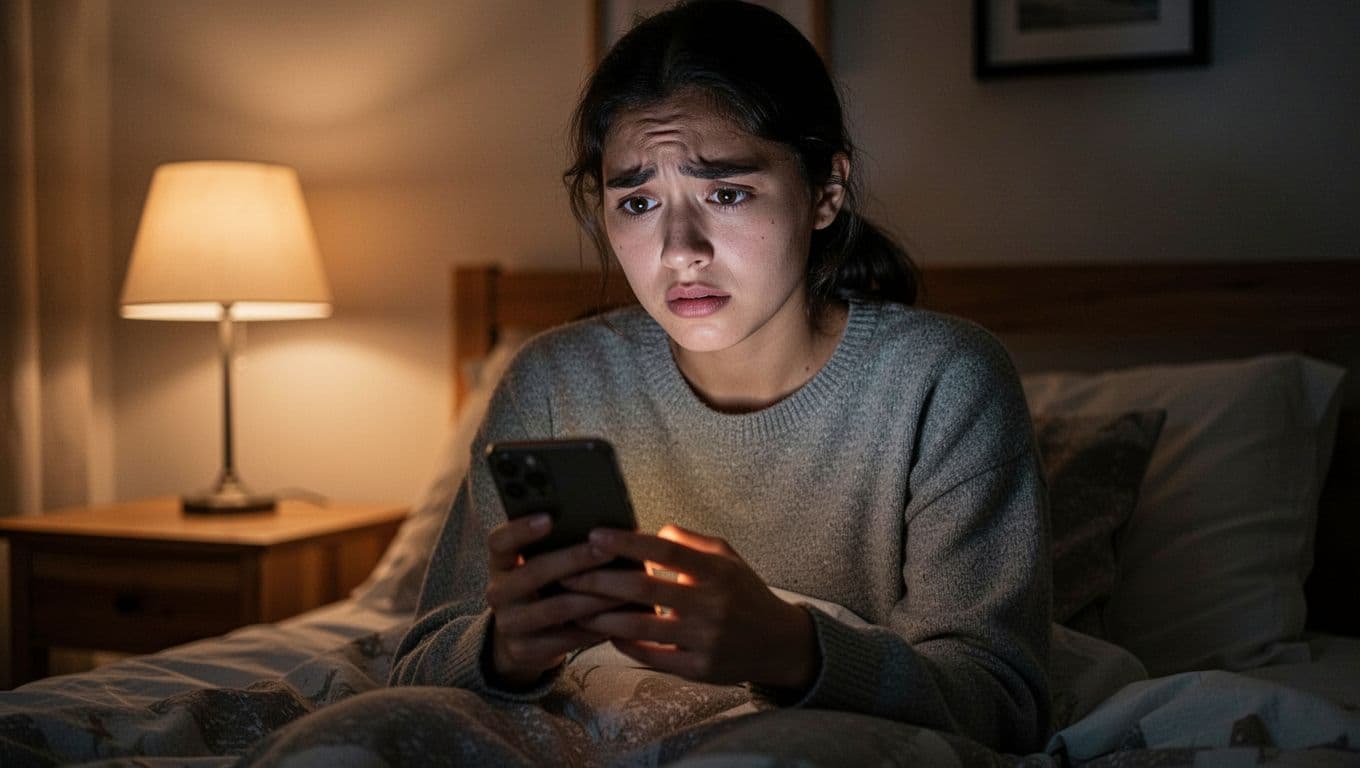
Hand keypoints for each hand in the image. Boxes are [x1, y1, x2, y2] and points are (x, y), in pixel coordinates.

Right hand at [484, 514, 626, 686]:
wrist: (522, 639)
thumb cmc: (544, 588)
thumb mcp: (539, 565)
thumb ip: (559, 546)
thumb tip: (605, 528)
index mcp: (500, 563)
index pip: (500, 541)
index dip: (521, 529)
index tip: (549, 518)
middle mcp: (498, 592)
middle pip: (534, 572)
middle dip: (575, 559)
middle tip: (608, 550)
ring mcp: (509, 624)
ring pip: (556, 608)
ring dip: (595, 597)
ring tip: (626, 587)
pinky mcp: (525, 650)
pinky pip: (567, 638)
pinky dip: (597, 626)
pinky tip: (620, 617)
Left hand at [563, 524, 818, 689]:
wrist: (778, 643)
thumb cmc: (744, 593)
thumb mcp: (727, 557)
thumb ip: (688, 541)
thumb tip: (648, 532)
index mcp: (715, 571)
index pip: (664, 550)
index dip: (627, 542)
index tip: (594, 536)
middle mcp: (710, 604)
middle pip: (643, 588)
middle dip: (598, 580)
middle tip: (567, 574)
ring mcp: (703, 639)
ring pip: (639, 627)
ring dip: (600, 616)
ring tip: (574, 606)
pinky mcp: (698, 669)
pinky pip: (650, 655)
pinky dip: (623, 643)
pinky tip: (606, 633)